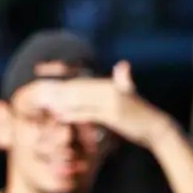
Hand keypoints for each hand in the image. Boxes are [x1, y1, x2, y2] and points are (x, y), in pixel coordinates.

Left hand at [34, 61, 175, 149]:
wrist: (156, 128)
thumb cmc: (139, 115)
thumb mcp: (130, 95)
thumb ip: (122, 81)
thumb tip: (123, 64)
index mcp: (111, 85)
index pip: (82, 80)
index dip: (63, 76)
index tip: (44, 72)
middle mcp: (111, 90)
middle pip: (78, 88)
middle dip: (58, 88)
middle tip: (37, 89)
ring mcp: (112, 102)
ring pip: (81, 99)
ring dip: (61, 100)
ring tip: (43, 101)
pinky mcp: (113, 115)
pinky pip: (88, 114)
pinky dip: (73, 114)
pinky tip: (59, 115)